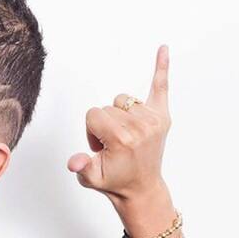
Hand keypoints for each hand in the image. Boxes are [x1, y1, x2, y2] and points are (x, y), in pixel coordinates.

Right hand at [67, 44, 171, 204]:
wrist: (141, 189)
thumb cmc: (115, 181)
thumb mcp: (91, 178)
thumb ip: (81, 167)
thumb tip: (75, 162)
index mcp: (122, 138)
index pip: (93, 114)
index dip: (91, 131)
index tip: (100, 148)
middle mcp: (140, 126)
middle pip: (107, 107)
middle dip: (104, 125)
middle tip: (113, 147)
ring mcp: (153, 119)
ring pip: (123, 100)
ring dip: (119, 115)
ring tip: (124, 137)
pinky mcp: (162, 115)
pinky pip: (160, 85)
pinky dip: (161, 66)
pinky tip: (163, 48)